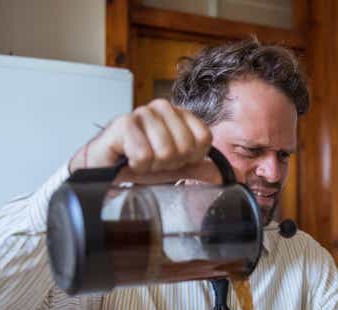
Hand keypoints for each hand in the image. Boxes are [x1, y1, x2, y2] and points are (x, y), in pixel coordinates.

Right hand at [69, 99, 212, 179]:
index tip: (174, 159)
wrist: (106, 168)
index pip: (204, 138)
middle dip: (169, 163)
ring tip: (140, 160)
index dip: (190, 157)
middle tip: (153, 161)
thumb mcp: (177, 168)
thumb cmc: (140, 163)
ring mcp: (143, 112)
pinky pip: (144, 154)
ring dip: (152, 165)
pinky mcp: (123, 123)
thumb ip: (203, 169)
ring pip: (165, 151)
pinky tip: (129, 158)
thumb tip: (231, 174)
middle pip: (185, 147)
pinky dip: (137, 165)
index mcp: (180, 115)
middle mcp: (163, 108)